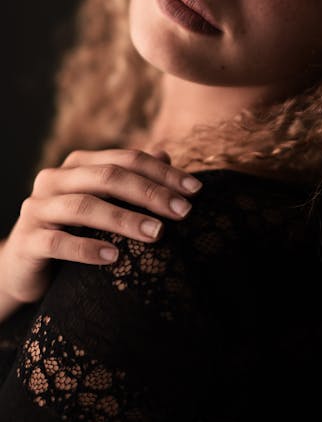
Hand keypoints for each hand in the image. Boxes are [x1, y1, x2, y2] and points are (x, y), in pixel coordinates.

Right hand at [0, 148, 202, 308]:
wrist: (26, 267)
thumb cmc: (74, 230)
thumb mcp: (104, 203)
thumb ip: (131, 178)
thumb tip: (165, 153)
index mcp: (78, 165)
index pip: (127, 159)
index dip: (163, 173)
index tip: (196, 190)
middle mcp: (54, 179)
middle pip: (108, 177)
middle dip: (151, 193)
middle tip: (184, 212)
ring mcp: (37, 208)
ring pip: (84, 206)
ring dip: (125, 219)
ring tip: (158, 234)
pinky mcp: (27, 240)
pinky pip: (58, 242)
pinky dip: (87, 248)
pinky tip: (114, 258)